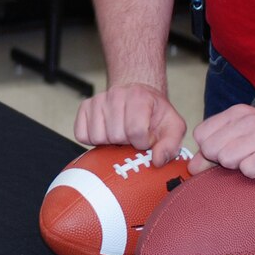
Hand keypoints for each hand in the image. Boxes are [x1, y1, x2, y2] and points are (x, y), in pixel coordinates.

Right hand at [73, 82, 187, 164]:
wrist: (138, 97)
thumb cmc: (154, 114)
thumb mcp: (173, 128)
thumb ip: (170, 146)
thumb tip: (157, 161)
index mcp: (139, 96)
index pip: (135, 131)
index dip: (142, 142)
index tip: (145, 139)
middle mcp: (116, 94)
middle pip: (115, 136)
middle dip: (125, 142)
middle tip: (132, 136)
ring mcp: (97, 100)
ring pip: (97, 137)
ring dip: (110, 142)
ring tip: (120, 134)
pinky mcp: (84, 108)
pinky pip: (82, 135)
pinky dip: (93, 140)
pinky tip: (106, 133)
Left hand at [191, 106, 254, 183]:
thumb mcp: (242, 138)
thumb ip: (215, 149)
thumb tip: (191, 167)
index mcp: (237, 113)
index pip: (201, 134)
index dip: (208, 149)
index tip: (225, 153)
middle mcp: (249, 121)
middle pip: (211, 149)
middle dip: (220, 161)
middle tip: (242, 160)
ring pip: (226, 158)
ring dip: (237, 167)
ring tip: (254, 163)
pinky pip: (248, 169)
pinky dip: (252, 173)